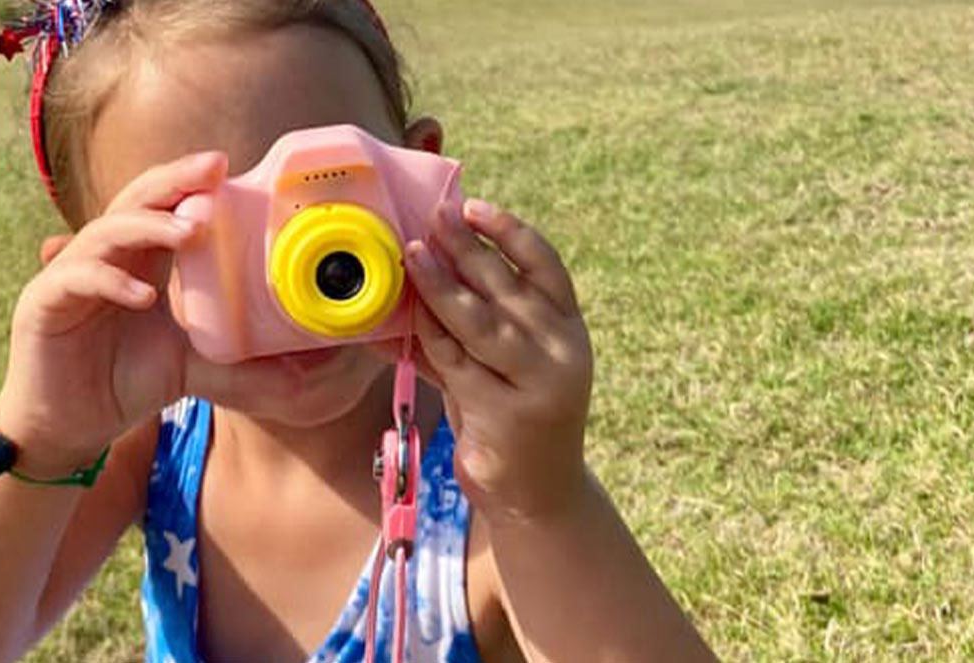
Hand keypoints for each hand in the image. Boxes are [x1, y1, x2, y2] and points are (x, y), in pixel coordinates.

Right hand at [0, 152, 225, 474]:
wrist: (68, 428)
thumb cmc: (125, 383)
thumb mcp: (194, 367)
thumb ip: (241, 363)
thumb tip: (301, 370)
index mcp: (138, 259)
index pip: (162, 205)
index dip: (189, 182)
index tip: (227, 166)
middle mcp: (102, 256)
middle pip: (134, 200)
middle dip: (174, 181)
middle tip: (213, 169)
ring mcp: (68, 276)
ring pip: (105, 231)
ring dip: (149, 227)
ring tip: (190, 232)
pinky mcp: (42, 304)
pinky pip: (75, 279)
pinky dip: (110, 280)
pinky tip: (143, 294)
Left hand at [397, 199, 593, 521]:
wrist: (538, 494)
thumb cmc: (514, 415)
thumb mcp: (511, 364)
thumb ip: (482, 320)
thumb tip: (431, 261)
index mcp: (568, 329)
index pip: (545, 266)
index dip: (509, 232)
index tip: (472, 206)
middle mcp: (561, 352)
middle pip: (507, 287)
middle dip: (465, 249)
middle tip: (430, 218)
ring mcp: (537, 384)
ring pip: (479, 323)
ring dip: (441, 286)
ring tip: (411, 255)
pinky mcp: (505, 414)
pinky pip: (456, 364)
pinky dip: (427, 337)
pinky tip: (404, 316)